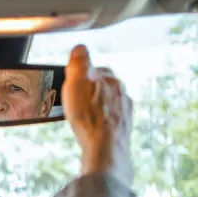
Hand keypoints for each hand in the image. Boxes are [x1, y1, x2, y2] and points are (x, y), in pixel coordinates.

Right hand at [62, 45, 133, 185]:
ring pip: (109, 104)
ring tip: (82, 116)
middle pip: (104, 87)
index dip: (82, 75)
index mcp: (111, 80)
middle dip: (91, 91)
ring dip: (97, 107)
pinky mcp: (124, 130)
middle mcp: (123, 94)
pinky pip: (111, 121)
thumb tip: (80, 48)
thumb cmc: (90, 117)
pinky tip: (93, 129)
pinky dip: (102, 123)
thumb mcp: (77, 84)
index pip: (97, 70)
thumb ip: (79, 63)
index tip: (72, 82)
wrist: (106, 149)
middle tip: (74, 100)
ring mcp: (125, 112)